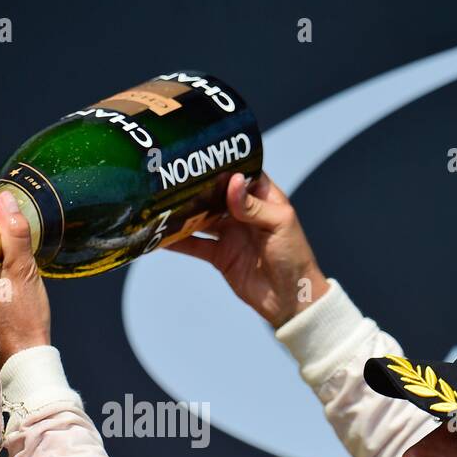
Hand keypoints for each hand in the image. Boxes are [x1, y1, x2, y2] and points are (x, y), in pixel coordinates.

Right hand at [167, 171, 328, 328]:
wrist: (290, 299)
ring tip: (162, 204)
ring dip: (184, 214)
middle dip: (197, 188)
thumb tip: (232, 182)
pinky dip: (179, 242)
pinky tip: (162, 236)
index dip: (223, 166)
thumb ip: (253, 205)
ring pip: (202, 219)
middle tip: (173, 178)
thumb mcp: (279, 224)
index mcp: (263, 199)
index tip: (201, 157)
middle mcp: (243, 213)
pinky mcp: (220, 256)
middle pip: (215, 196)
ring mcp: (230, 234)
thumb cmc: (294, 256)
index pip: (241, 175)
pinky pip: (196, 245)